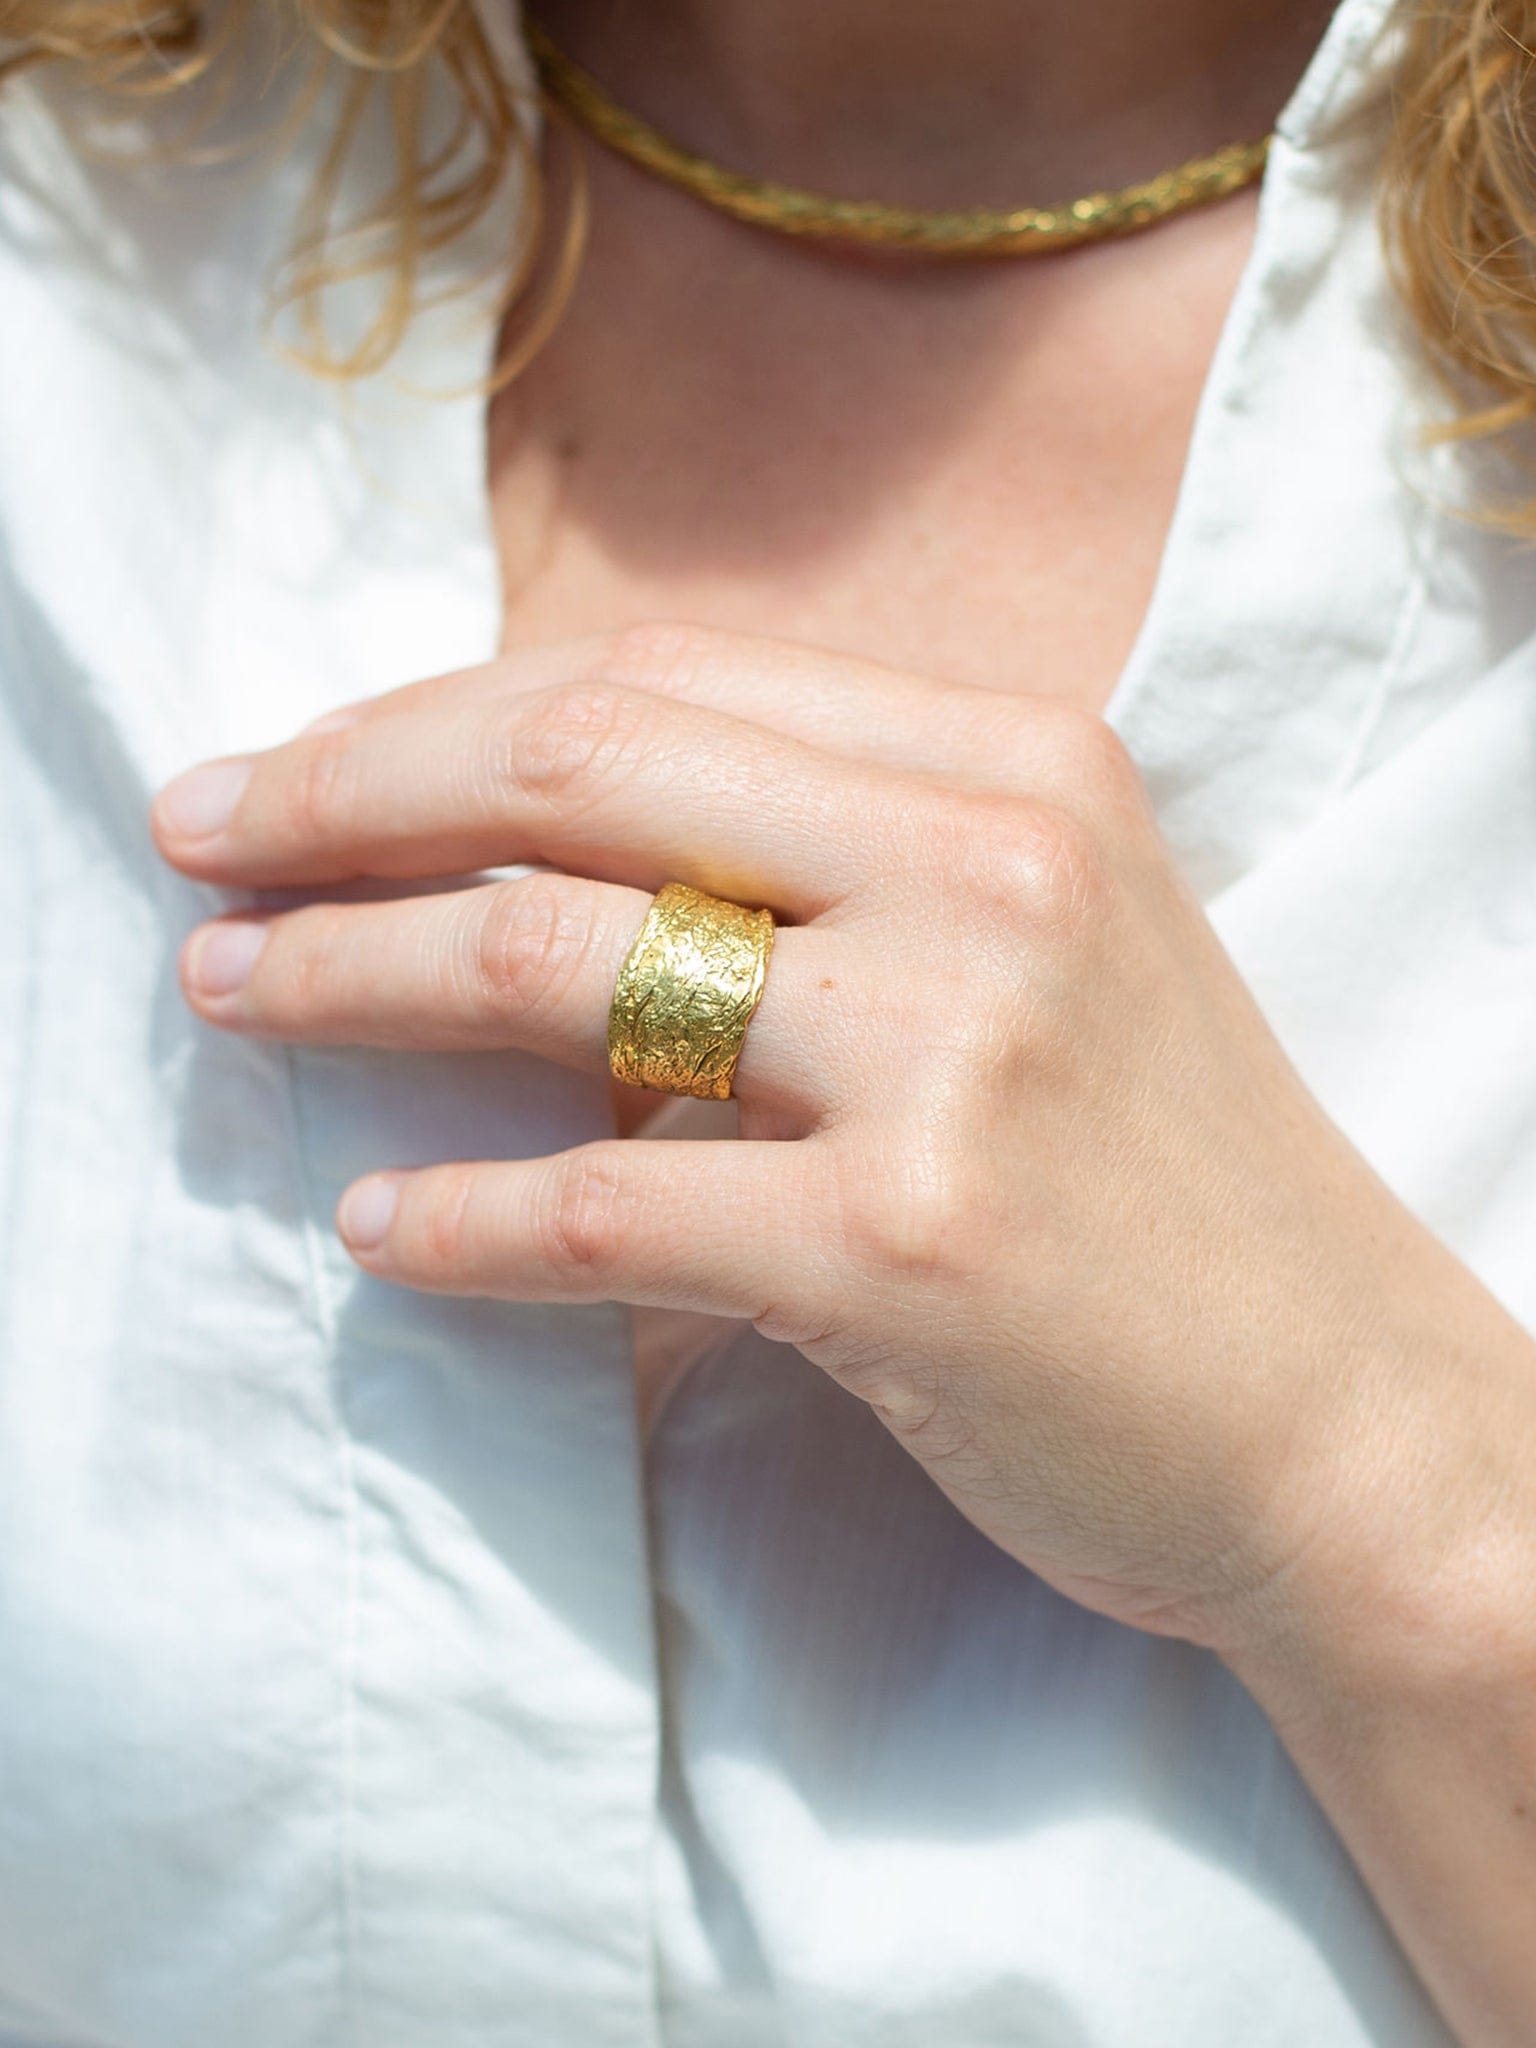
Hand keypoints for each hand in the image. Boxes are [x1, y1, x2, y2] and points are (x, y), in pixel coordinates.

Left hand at [147, 623, 1509, 1657]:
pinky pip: (609, 1206)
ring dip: (349, 976)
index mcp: (1010, 760)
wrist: (1336, 1408)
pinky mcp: (911, 1248)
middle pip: (577, 766)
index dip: (431, 711)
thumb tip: (529, 839)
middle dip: (344, 793)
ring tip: (228, 995)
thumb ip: (824, 856)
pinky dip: (463, 1222)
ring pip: (561, 964)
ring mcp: (955, 1052)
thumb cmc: (1163, 1175)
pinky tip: (380, 1231)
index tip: (297, 766)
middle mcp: (988, 867)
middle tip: (200, 839)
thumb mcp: (1033, 939)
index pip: (653, 675)